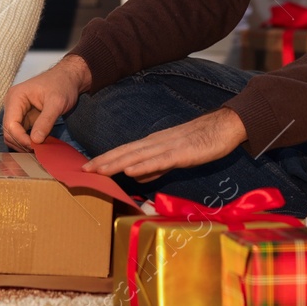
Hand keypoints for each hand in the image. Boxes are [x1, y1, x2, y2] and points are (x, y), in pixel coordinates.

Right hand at [2, 54, 90, 150]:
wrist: (68, 77)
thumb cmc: (62, 85)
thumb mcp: (57, 103)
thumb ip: (45, 121)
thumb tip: (35, 141)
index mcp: (15, 97)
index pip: (10, 124)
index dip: (21, 138)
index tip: (36, 147)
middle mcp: (12, 104)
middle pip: (9, 131)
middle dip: (22, 143)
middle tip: (39, 151)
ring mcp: (17, 111)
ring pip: (13, 135)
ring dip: (24, 144)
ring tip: (40, 149)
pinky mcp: (24, 117)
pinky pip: (21, 133)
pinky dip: (28, 141)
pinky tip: (39, 144)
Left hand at [84, 107, 246, 182]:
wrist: (224, 127)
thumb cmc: (201, 142)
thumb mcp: (174, 158)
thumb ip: (156, 167)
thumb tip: (137, 178)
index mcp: (153, 144)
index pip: (124, 152)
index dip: (105, 159)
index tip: (87, 168)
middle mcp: (156, 142)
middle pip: (125, 153)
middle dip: (103, 162)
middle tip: (82, 170)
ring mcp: (168, 147)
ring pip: (137, 156)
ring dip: (117, 163)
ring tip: (98, 171)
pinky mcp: (181, 153)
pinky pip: (160, 161)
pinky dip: (144, 166)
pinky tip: (131, 171)